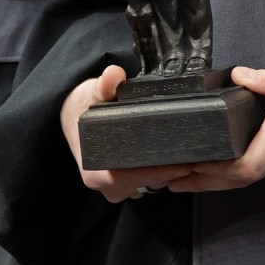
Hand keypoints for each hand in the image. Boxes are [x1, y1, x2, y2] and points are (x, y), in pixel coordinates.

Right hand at [62, 65, 193, 201]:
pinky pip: (143, 184)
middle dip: (168, 172)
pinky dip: (156, 173)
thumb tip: (114, 74)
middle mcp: (104, 187)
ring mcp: (112, 190)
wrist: (70, 117)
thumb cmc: (81, 108)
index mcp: (96, 172)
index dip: (160, 172)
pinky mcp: (119, 187)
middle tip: (193, 155)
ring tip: (185, 155)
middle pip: (144, 184)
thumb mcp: (91, 93)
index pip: (134, 178)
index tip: (184, 163)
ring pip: (146, 186)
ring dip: (164, 174)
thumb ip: (104, 85)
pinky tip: (169, 158)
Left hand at [170, 57, 264, 192]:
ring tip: (192, 170)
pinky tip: (230, 157)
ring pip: (256, 173)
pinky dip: (244, 165)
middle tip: (174, 178)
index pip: (246, 167)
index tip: (186, 168)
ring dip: (222, 176)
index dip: (212, 174)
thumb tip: (240, 76)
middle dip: (205, 181)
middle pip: (243, 177)